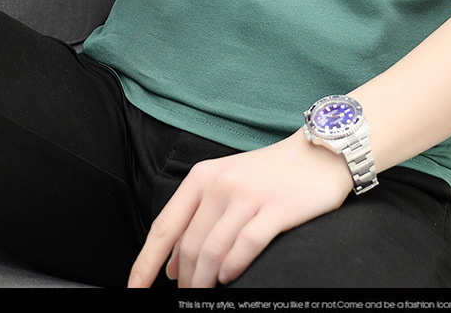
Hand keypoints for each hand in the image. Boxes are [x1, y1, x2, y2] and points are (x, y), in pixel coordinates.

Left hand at [127, 131, 352, 287]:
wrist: (317, 154)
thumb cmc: (268, 174)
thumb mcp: (224, 183)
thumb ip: (196, 218)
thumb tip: (168, 266)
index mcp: (202, 177)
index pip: (163, 227)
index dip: (144, 264)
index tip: (134, 290)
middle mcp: (221, 185)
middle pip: (188, 247)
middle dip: (183, 282)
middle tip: (188, 297)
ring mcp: (248, 196)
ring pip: (212, 252)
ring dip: (204, 282)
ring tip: (206, 296)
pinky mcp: (277, 209)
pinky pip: (245, 245)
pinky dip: (233, 267)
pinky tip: (230, 278)